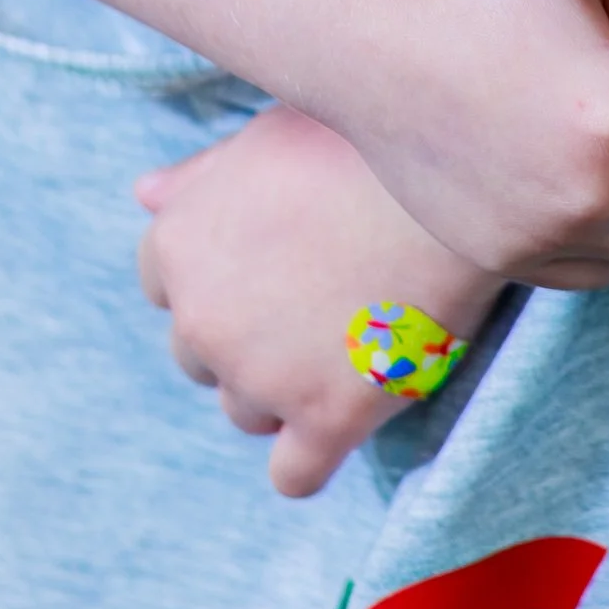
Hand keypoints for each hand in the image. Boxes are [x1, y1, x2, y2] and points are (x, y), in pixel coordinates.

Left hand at [135, 106, 499, 497]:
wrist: (462, 167)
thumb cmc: (365, 138)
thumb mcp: (269, 133)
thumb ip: (202, 175)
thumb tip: (146, 195)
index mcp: (178, 243)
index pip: (166, 288)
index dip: (224, 277)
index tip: (277, 261)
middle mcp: (201, 318)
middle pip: (202, 356)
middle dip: (249, 337)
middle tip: (323, 297)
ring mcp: (261, 376)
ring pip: (247, 411)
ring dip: (286, 388)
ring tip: (354, 335)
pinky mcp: (327, 418)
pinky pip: (294, 474)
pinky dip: (313, 454)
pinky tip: (348, 415)